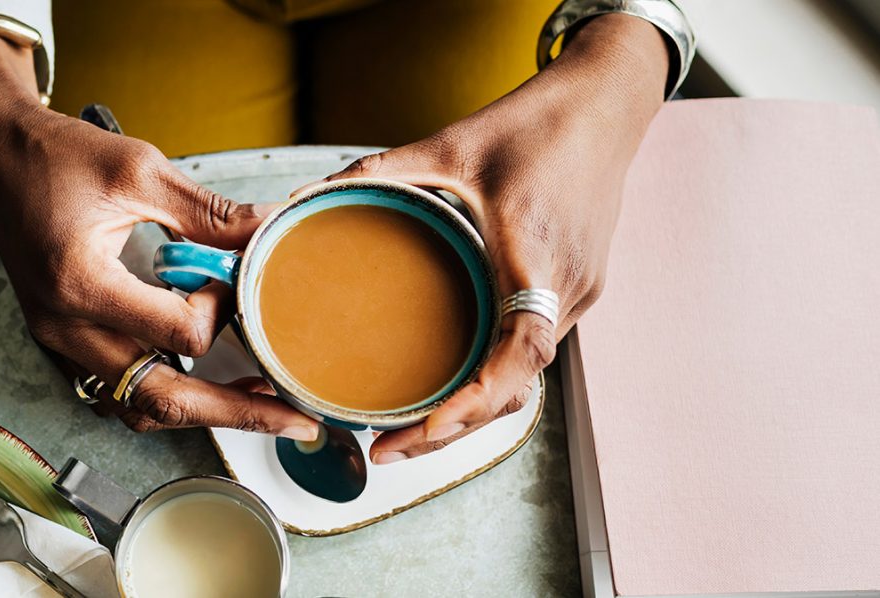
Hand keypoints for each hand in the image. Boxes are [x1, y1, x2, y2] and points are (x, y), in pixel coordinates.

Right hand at [0, 35, 318, 439]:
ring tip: (259, 402)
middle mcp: (65, 328)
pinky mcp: (65, 339)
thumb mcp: (140, 170)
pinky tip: (205, 378)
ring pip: (140, 406)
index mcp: (81, 285)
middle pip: (163, 400)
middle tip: (297, 421)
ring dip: (202, 410)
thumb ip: (210, 212)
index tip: (229, 274)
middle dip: (238, 413)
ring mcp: (60, 341)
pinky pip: (120, 389)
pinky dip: (167, 394)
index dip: (222, 309)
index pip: (179, 335)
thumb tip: (271, 229)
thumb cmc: (57, 154)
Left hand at [298, 14, 669, 461]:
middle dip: (454, 429)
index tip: (425, 430)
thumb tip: (308, 195)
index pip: (520, 353)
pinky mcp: (578, 288)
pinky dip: (495, 379)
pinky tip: (455, 384)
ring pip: (528, 376)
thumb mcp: (451, 144)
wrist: (606, 106)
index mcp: (536, 254)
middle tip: (386, 448)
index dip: (475, 401)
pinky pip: (536, 349)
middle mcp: (566, 287)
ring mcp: (579, 293)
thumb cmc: (537, 124)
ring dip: (474, 411)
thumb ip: (379, 172)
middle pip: (518, 386)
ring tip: (412, 429)